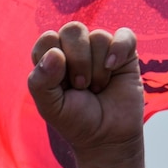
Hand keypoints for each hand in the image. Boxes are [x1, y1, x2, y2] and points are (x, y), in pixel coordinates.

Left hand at [28, 24, 142, 156]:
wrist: (107, 138)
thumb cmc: (76, 121)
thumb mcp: (50, 107)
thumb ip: (41, 82)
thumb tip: (54, 53)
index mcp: (52, 57)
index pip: (48, 39)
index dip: (55, 61)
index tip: (61, 85)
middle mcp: (75, 48)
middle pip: (73, 30)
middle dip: (77, 61)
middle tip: (81, 86)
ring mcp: (101, 49)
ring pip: (98, 36)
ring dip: (98, 69)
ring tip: (97, 88)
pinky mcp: (126, 53)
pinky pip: (124, 35)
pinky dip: (119, 50)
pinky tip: (113, 67)